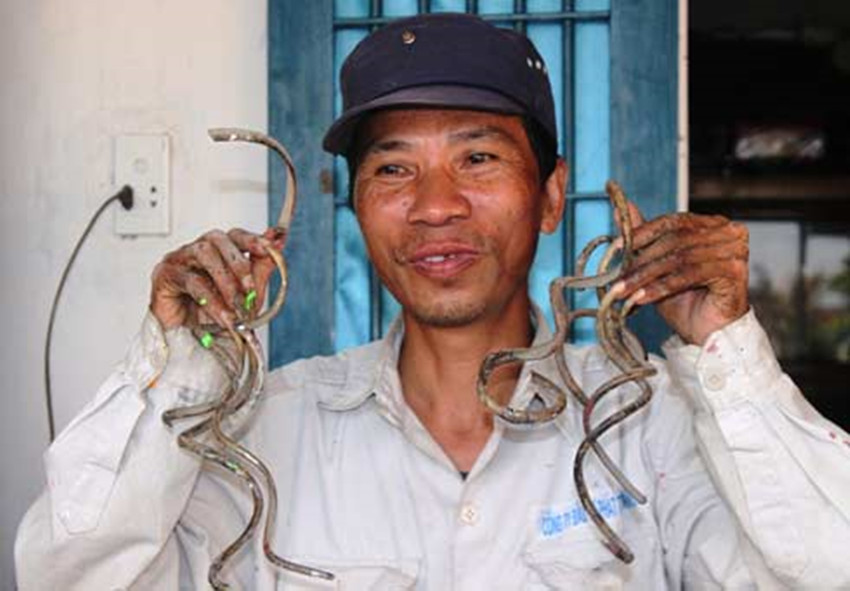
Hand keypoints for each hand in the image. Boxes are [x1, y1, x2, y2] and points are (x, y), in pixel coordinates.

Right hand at [150, 228, 284, 330]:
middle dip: (238, 263)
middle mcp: (197, 249)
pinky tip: (223, 315)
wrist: (195, 341)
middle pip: (218, 239)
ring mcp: (179, 259)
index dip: (252, 239)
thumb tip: (279, 240)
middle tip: (250, 287)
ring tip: (236, 304)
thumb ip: (262, 265)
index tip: (269, 248)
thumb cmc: (218, 313)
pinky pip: (190, 280)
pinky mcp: (164, 275)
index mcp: (218, 250)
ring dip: (225, 280)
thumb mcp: (248, 291)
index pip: (235, 235)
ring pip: (203, 254)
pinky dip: (211, 300)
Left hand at [617, 205, 749, 345]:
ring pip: (679, 258)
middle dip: (641, 260)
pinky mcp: (735, 271)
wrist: (708, 334)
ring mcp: (735, 250)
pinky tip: (642, 298)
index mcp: (712, 224)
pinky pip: (689, 275)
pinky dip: (661, 287)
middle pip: (675, 239)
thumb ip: (644, 236)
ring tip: (623, 290)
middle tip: (616, 277)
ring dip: (646, 276)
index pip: (673, 221)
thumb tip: (620, 208)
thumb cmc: (686, 300)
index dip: (642, 233)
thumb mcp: (657, 265)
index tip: (615, 248)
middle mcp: (728, 232)